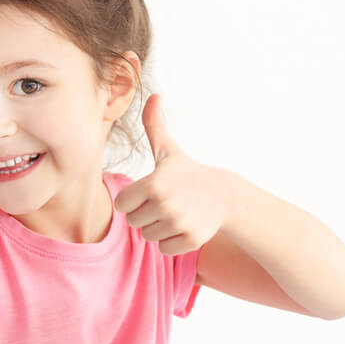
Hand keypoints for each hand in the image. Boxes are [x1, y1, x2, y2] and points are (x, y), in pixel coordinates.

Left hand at [114, 93, 230, 254]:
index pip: (122, 204)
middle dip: (145, 214)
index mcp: (153, 183)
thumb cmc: (187, 172)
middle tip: (166, 202)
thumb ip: (153, 125)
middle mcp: (165, 205)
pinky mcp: (190, 241)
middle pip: (133, 222)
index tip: (150, 191)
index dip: (133, 199)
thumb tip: (152, 94)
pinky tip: (184, 225)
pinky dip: (171, 241)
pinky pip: (164, 248)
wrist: (222, 195)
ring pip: (147, 236)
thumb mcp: (168, 150)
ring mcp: (179, 224)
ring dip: (158, 227)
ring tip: (175, 212)